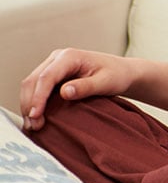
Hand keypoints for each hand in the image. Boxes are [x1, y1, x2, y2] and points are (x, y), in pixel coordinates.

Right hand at [19, 48, 134, 131]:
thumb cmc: (117, 75)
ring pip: (31, 85)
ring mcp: (53, 66)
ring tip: (33, 126)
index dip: (38, 97)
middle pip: (33, 81)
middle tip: (34, 126)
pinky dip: (34, 102)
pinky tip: (36, 117)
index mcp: (70, 56)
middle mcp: (57, 58)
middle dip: (29, 104)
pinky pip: (37, 88)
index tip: (36, 115)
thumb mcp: (106, 82)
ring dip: (29, 105)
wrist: (123, 72)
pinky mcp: (53, 75)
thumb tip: (64, 93)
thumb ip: (86, 87)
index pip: (46, 77)